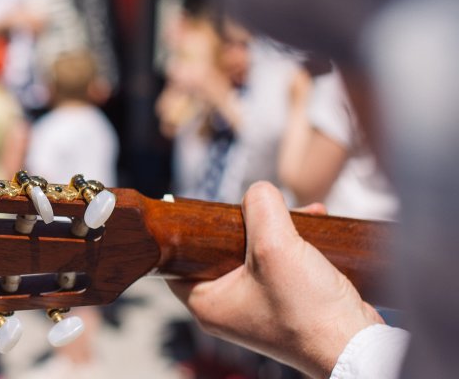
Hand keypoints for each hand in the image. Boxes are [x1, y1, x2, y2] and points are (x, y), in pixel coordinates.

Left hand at [167, 182, 382, 377]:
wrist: (354, 345)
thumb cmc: (307, 309)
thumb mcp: (275, 246)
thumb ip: (260, 208)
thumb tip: (258, 190)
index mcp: (207, 302)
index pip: (180, 258)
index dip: (194, 229)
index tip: (211, 207)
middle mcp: (226, 307)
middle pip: (223, 248)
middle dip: (251, 222)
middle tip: (269, 207)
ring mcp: (256, 307)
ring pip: (256, 253)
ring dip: (279, 228)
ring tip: (307, 212)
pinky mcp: (284, 304)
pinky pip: (279, 265)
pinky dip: (295, 244)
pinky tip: (315, 225)